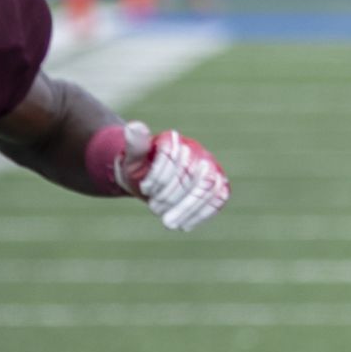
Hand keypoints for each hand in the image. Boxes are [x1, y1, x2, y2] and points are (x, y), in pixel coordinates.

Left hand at [104, 120, 229, 231]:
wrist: (146, 179)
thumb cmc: (138, 168)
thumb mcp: (131, 158)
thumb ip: (135, 144)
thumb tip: (133, 125)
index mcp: (174, 140)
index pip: (174, 154)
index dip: (160, 174)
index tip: (145, 189)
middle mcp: (195, 151)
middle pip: (193, 172)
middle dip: (173, 194)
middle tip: (154, 210)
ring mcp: (209, 167)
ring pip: (208, 186)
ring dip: (187, 207)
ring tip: (168, 223)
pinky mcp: (217, 184)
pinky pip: (219, 197)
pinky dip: (203, 213)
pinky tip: (185, 225)